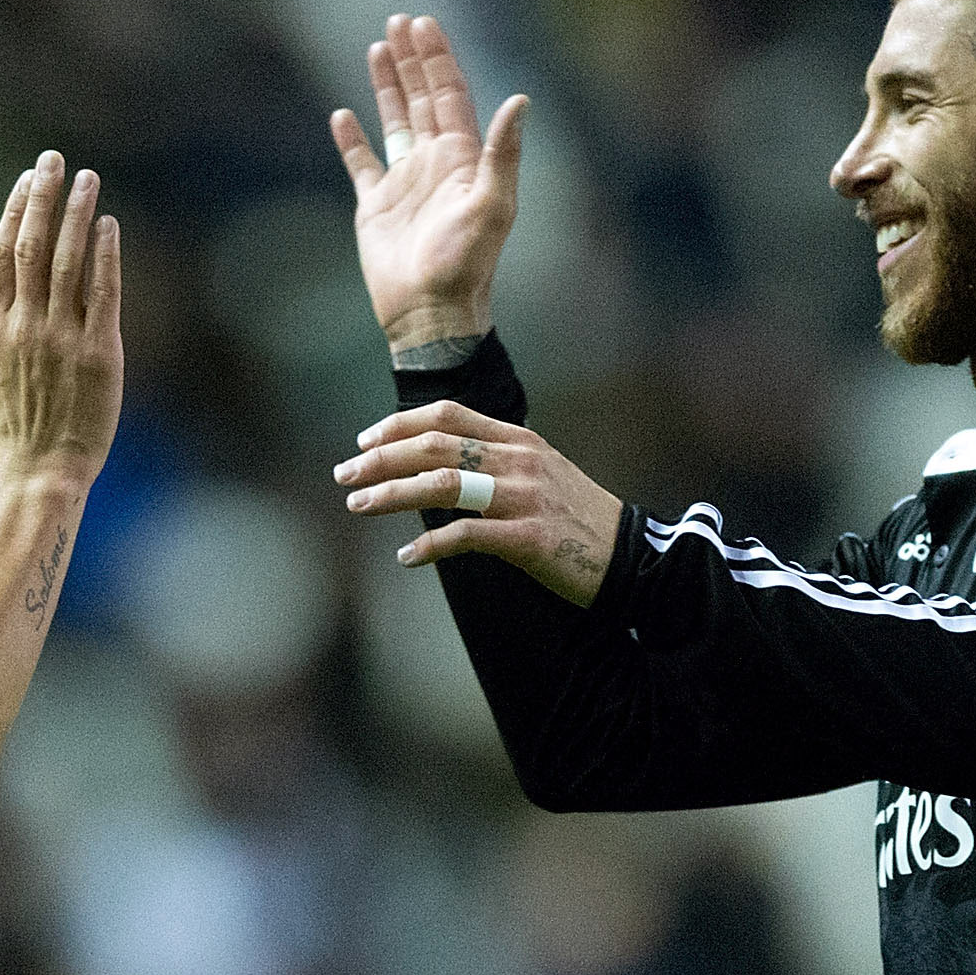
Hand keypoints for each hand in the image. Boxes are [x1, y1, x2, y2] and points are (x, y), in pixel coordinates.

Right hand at [0, 151, 123, 481]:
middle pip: (32, 246)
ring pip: (68, 262)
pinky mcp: (99, 353)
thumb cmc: (7, 422)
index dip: (16, 210)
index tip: (29, 179)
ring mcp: (62, 338)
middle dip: (44, 198)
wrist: (41, 467)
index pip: (1, 253)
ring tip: (88, 179)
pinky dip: (105, 257)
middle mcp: (25, 325)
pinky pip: (102, 294)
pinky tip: (108, 226)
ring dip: (77, 215)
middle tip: (55, 160)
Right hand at [329, 15, 528, 351]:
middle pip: (422, 98)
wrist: (430, 311)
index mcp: (462, 157)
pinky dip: (352, 140)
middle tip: (399, 21)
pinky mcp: (377, 206)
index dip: (438, 59)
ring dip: (386, 86)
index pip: (450, 95)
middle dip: (412, 59)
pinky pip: (362, 164)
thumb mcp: (493, 205)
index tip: (423, 25)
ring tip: (376, 48)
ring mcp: (404, 182)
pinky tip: (342, 116)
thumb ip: (504, 153)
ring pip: (394, 121)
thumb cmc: (466, 262)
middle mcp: (434, 162)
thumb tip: (520, 99)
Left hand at [334, 399, 622, 606]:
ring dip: (391, 494)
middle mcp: (518, 460)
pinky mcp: (528, 537)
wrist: (631, 557)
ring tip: (357, 505)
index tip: (365, 442)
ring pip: (441, 484)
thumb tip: (438, 466)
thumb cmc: (577, 520)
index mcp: (518, 441)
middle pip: (434, 446)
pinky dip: (429, 546)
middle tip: (344, 475)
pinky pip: (465, 536)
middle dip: (381, 459)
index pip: (448, 415)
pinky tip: (406, 558)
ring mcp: (523, 497)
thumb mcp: (540, 474)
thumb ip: (495, 463)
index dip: (400, 425)